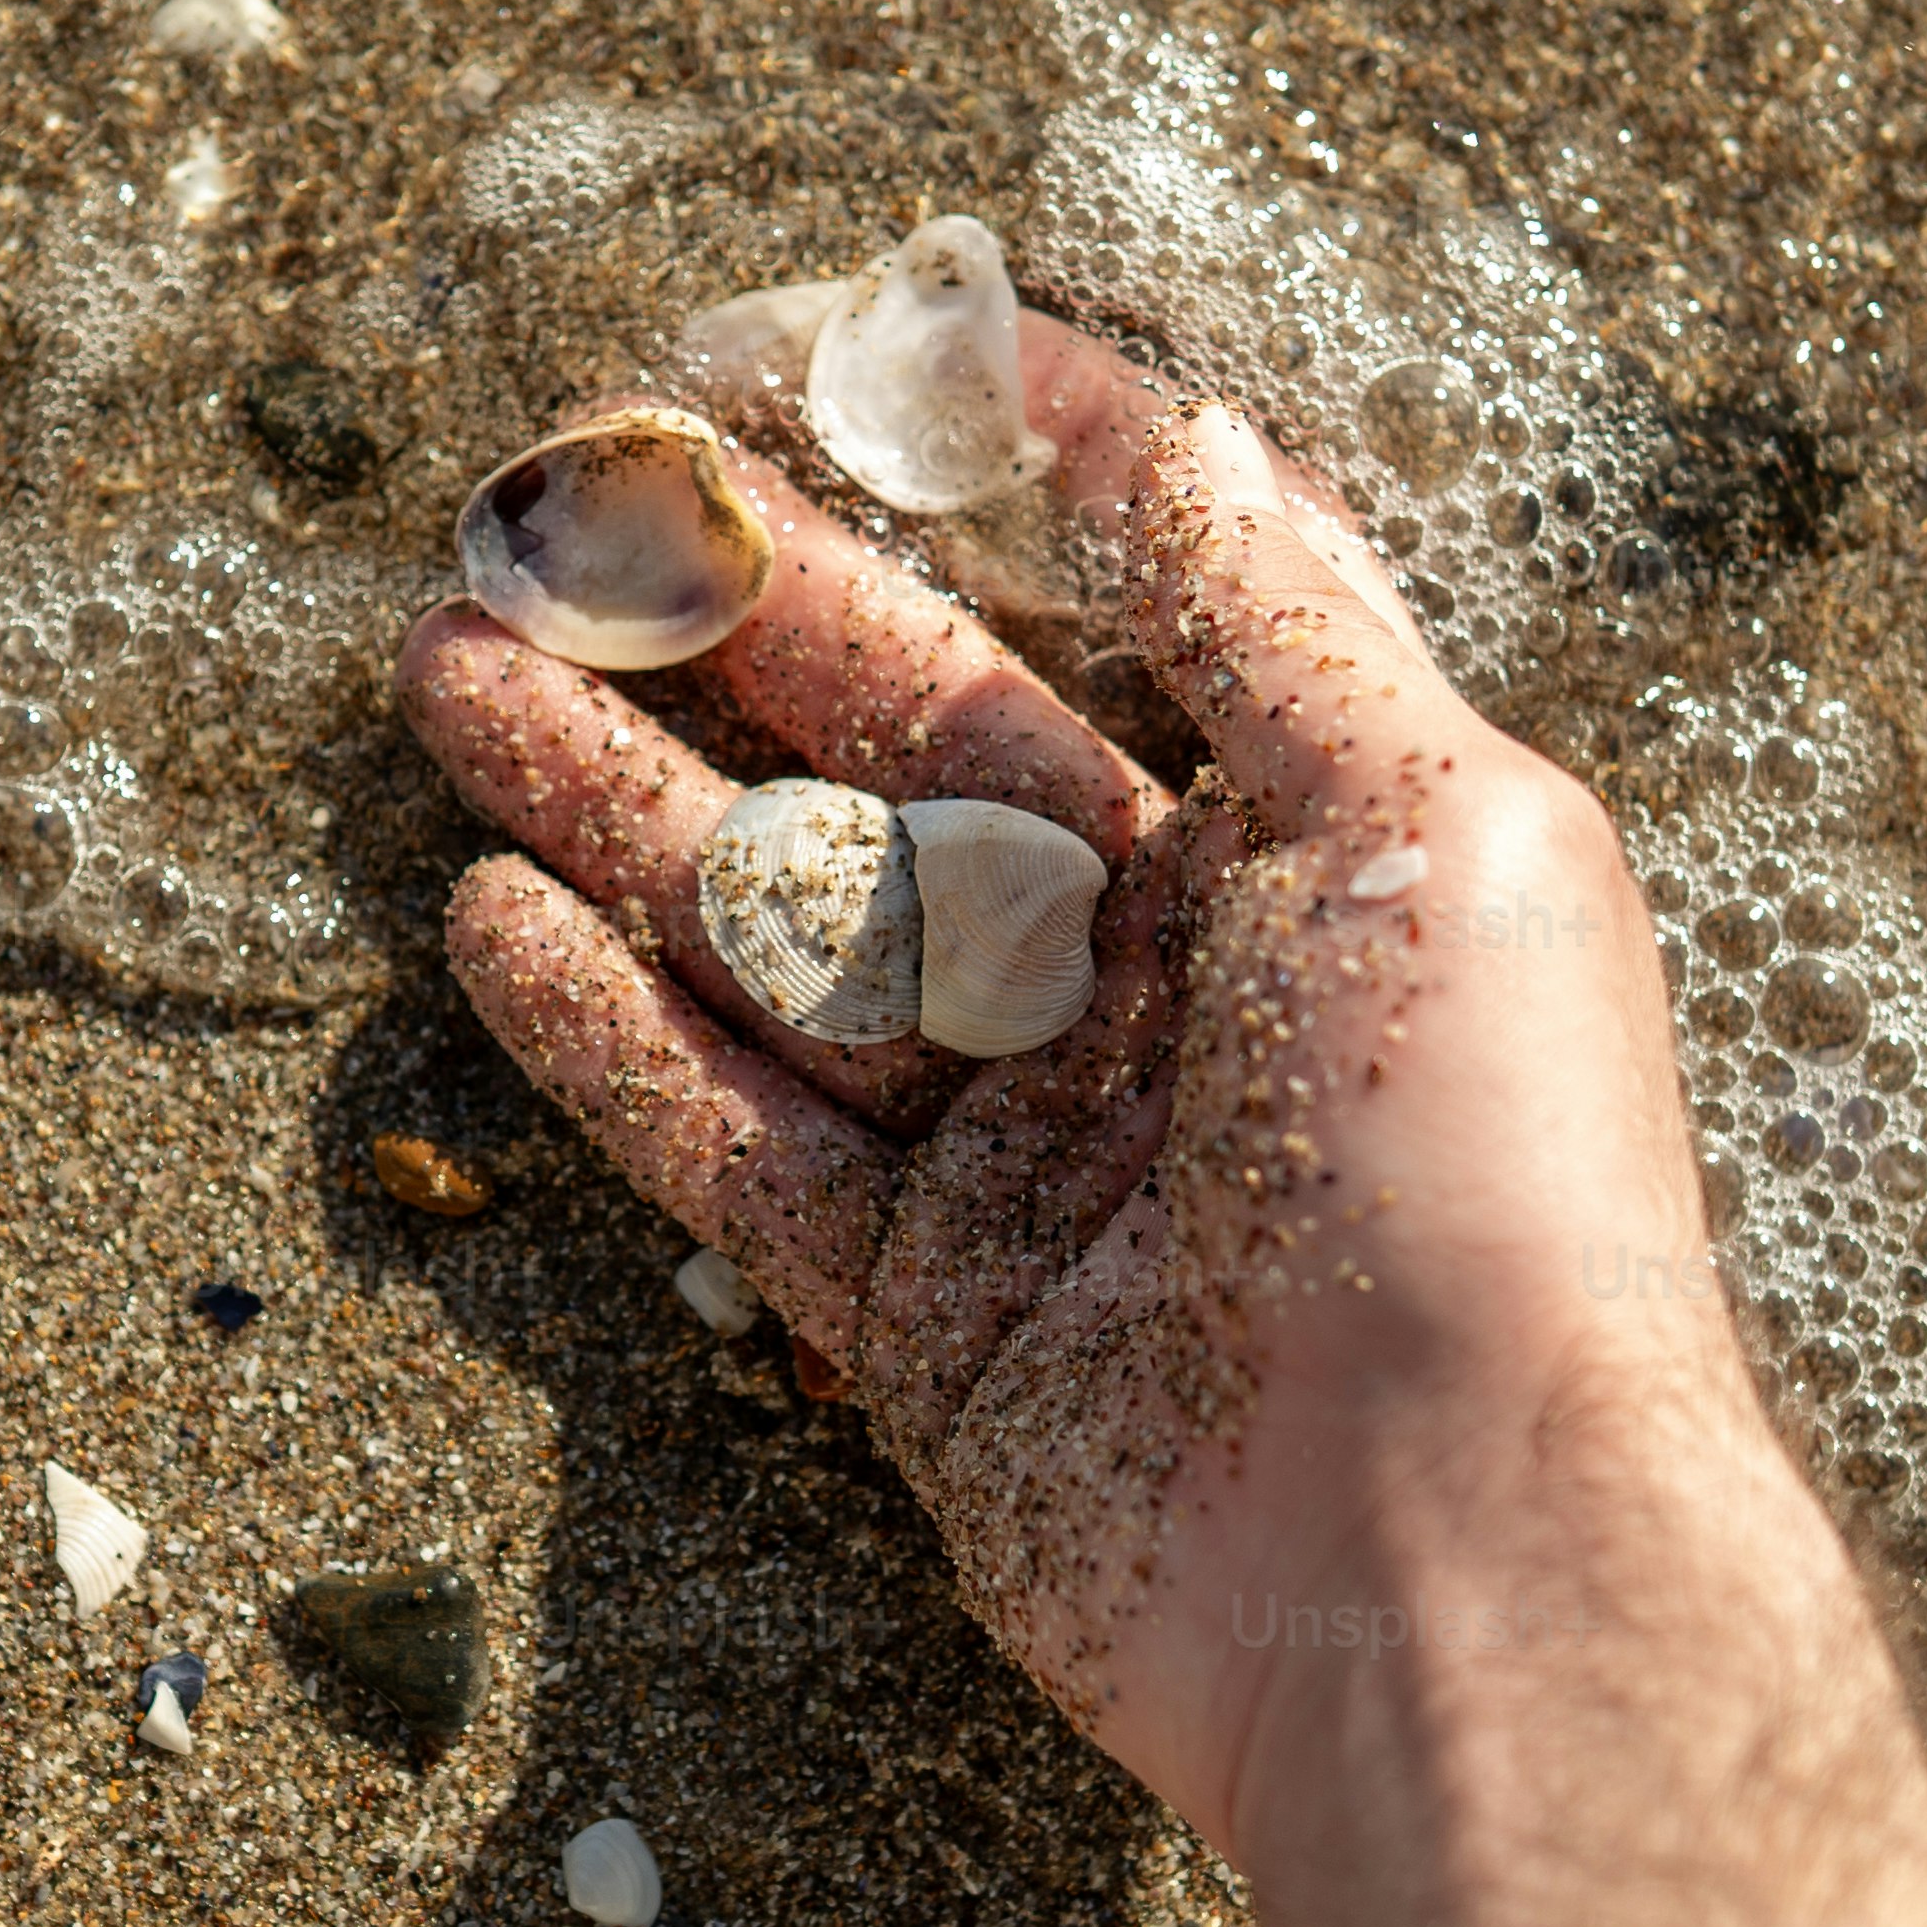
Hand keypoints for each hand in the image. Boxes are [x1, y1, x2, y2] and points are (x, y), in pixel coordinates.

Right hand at [398, 312, 1786, 1864]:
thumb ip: (1280, 620)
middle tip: (522, 525)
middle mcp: (1150, 992)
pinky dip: (609, 1036)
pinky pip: (736, 1148)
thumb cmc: (1481, 1166)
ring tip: (445, 666)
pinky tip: (487, 914)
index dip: (935, 477)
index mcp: (1288, 852)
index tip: (773, 365)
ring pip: (776, 939)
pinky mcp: (925, 1331)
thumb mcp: (1432, 828)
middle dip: (705, 638)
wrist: (1455, 1561)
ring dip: (608, 799)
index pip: (1083, 609)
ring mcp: (1025, 1164)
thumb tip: (1194, 423)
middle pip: (884, 764)